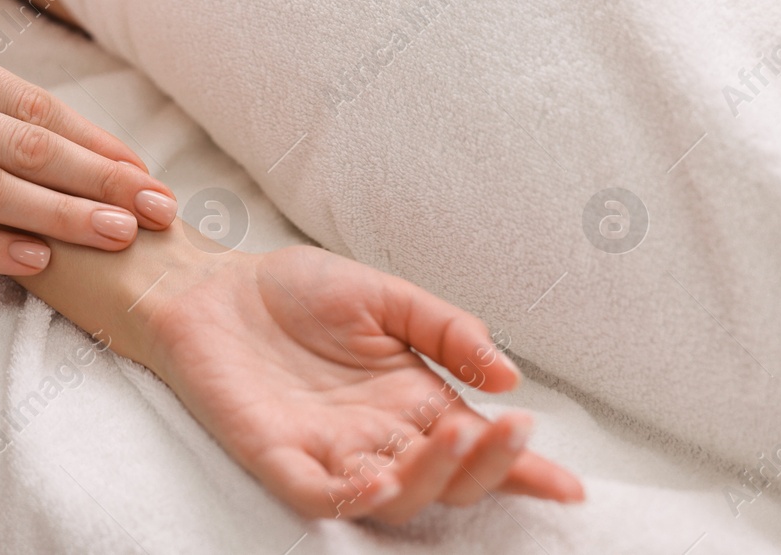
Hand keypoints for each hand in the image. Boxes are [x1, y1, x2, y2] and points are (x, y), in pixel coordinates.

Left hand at [142, 246, 583, 521]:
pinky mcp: (278, 458)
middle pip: (447, 480)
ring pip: (395, 497)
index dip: (522, 468)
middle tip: (510, 432)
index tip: (570, 484)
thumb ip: (445, 330)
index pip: (476, 447)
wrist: (210, 283)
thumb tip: (511, 377)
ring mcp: (329, 453)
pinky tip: (380, 479)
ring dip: (432, 479)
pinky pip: (322, 496)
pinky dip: (353, 497)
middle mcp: (378, 438)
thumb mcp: (384, 295)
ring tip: (459, 438)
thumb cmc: (294, 291)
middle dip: (487, 467)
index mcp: (411, 403)